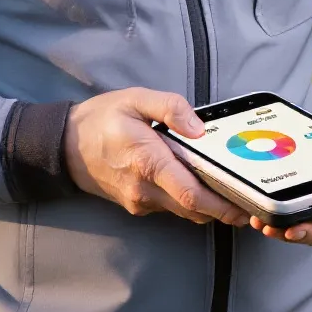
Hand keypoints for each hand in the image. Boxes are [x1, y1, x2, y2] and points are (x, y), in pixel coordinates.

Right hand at [64, 88, 252, 226]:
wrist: (64, 146)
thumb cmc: (100, 120)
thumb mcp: (135, 99)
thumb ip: (170, 107)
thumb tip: (199, 127)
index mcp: (147, 162)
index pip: (191, 195)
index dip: (221, 204)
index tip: (244, 204)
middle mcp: (145, 189)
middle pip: (194, 210)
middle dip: (223, 208)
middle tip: (248, 200)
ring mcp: (140, 201)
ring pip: (184, 212)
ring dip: (207, 206)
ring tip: (228, 190)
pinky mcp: (137, 205)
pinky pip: (170, 208)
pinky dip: (188, 201)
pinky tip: (197, 184)